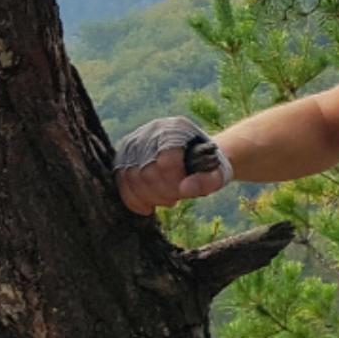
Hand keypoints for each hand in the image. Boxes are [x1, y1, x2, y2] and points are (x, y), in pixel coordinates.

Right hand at [113, 117, 232, 215]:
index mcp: (176, 129)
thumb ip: (207, 181)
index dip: (174, 182)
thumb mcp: (218, 174)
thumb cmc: (209, 167)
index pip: (165, 160)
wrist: (197, 159)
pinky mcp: (124, 155)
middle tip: (176, 198)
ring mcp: (134, 142)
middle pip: (145, 171)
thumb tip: (184, 190)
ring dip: (149, 197)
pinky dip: (133, 199)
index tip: (185, 190)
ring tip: (166, 200)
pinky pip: (120, 181)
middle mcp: (151, 131)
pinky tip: (148, 208)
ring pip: (129, 178)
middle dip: (162, 193)